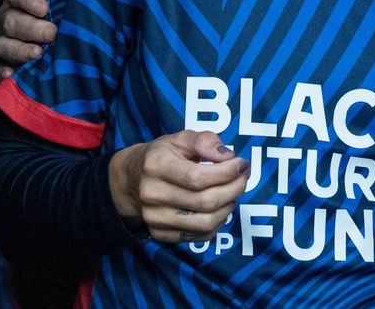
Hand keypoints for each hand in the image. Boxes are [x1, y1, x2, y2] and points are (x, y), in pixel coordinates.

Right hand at [0, 0, 54, 80]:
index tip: (45, 7)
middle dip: (29, 27)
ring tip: (37, 54)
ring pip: (2, 45)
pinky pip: (0, 69)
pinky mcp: (12, 63)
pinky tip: (13, 76)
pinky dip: (4, 74)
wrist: (81, 26)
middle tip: (52, 32)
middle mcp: (10, 17)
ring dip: (18, 50)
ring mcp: (9, 40)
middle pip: (8, 20)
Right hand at [109, 131, 249, 242]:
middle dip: (234, 189)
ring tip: (232, 192)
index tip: (243, 164)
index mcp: (156, 166)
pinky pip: (199, 236)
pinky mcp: (161, 235)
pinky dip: (218, 223)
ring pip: (205, 223)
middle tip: (244, 177)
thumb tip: (229, 156)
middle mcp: (153, 195)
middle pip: (205, 202)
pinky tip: (220, 207)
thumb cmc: (162, 156)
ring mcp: (155, 219)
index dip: (227, 172)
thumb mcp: (180, 139)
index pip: (198, 177)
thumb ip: (206, 141)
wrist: (130, 181)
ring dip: (228, 207)